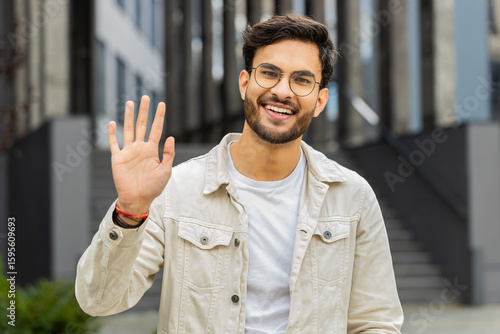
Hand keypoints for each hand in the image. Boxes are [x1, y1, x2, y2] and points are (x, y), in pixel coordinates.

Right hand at [108, 95, 174, 215]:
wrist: (138, 199)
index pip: (156, 129)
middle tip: (145, 97)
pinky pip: (114, 143)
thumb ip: (168, 154)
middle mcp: (140, 148)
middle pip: (141, 125)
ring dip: (129, 116)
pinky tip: (112, 123)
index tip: (161, 104)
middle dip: (144, 111)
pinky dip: (112, 133)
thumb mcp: (165, 170)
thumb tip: (170, 137)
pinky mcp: (117, 158)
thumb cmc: (153, 187)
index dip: (159, 116)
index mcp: (152, 150)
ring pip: (128, 130)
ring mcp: (128, 152)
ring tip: (130, 103)